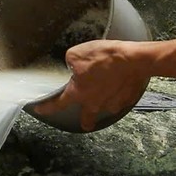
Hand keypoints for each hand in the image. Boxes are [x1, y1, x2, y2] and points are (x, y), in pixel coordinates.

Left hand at [30, 39, 149, 131]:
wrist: (135, 61)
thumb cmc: (106, 57)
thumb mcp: (77, 53)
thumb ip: (69, 62)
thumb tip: (71, 65)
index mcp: (79, 93)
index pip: (57, 105)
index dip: (46, 108)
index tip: (40, 109)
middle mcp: (94, 103)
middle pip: (86, 119)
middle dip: (84, 121)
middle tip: (84, 121)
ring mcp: (112, 104)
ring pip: (104, 109)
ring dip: (102, 104)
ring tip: (103, 96)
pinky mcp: (127, 100)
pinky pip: (119, 101)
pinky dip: (117, 96)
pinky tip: (118, 87)